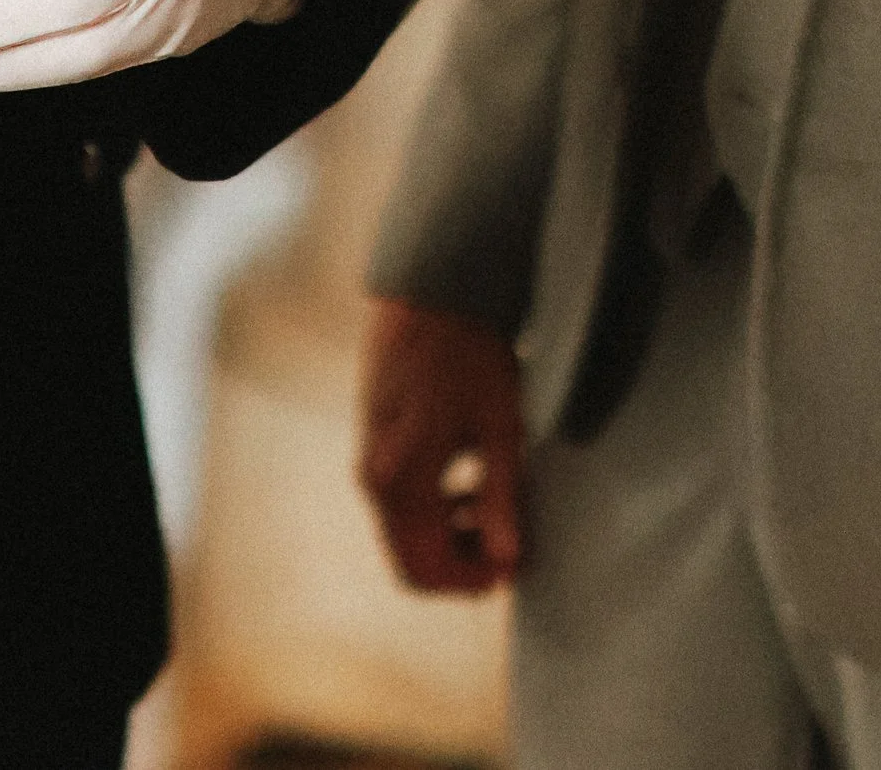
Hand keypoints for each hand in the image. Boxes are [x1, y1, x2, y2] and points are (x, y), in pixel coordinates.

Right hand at [359, 298, 525, 591]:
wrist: (431, 299)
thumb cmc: (472, 360)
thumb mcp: (500, 432)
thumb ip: (500, 501)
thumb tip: (507, 562)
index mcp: (402, 481)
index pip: (424, 570)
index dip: (470, 582)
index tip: (512, 565)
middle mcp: (374, 478)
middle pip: (409, 560)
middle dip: (460, 563)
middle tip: (509, 541)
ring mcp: (367, 459)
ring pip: (404, 532)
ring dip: (449, 535)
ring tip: (496, 503)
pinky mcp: (372, 443)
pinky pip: (398, 502)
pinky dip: (434, 509)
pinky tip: (469, 479)